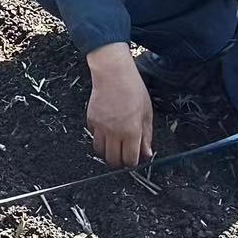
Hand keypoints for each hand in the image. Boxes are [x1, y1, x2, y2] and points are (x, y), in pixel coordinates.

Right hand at [85, 43, 154, 168]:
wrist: (112, 74)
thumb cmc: (132, 89)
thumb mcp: (147, 113)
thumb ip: (147, 135)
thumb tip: (147, 153)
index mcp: (131, 131)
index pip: (130, 159)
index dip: (132, 163)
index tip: (134, 159)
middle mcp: (114, 132)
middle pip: (113, 160)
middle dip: (119, 162)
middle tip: (123, 157)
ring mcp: (100, 127)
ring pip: (100, 151)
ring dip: (107, 152)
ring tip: (114, 146)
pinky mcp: (91, 121)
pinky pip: (94, 137)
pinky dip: (99, 138)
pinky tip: (107, 130)